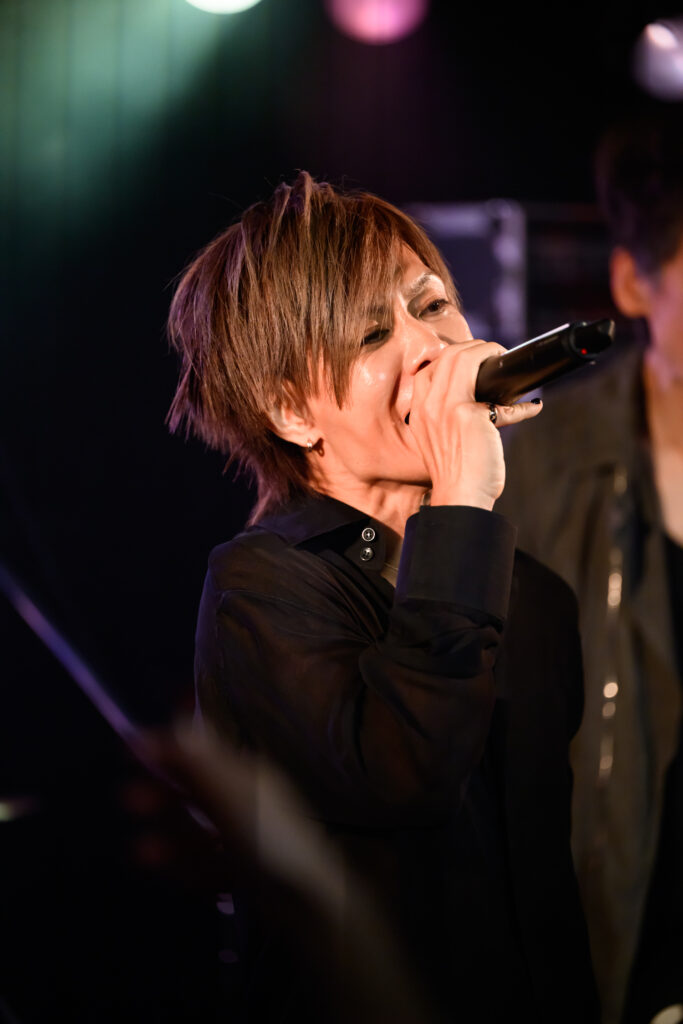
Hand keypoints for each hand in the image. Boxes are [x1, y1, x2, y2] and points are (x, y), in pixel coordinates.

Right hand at [408, 341, 542, 509]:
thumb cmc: (455, 475)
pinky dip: (522, 402)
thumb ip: (448, 418)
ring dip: (491, 352)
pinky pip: (501, 395)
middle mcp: (428, 405)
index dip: (453, 357)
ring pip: (465, 357)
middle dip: (476, 347)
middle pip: (449, 355)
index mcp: (419, 411)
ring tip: (506, 363)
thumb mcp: (438, 441)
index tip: (472, 362)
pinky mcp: (468, 414)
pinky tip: (533, 407)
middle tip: (494, 355)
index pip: (428, 369)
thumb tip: (484, 400)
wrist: (459, 499)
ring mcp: (446, 407)